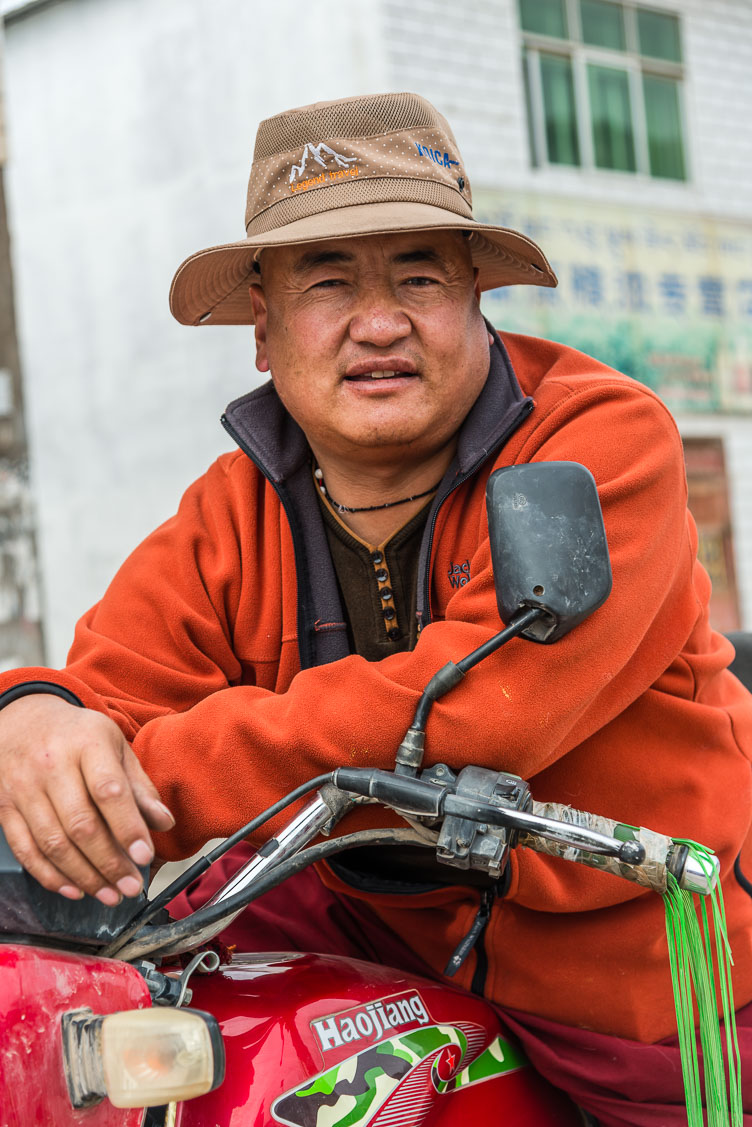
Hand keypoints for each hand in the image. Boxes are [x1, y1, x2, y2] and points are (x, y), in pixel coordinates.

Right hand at [0, 695, 173, 903]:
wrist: (22, 720)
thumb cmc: (77, 736)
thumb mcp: (115, 746)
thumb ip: (139, 786)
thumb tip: (164, 823)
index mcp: (87, 743)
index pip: (109, 790)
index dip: (128, 827)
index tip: (145, 856)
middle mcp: (52, 764)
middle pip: (81, 824)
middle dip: (110, 863)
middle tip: (131, 887)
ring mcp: (24, 787)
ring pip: (53, 843)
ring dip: (84, 877)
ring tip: (109, 895)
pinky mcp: (5, 807)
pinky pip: (26, 850)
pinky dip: (50, 876)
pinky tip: (74, 889)